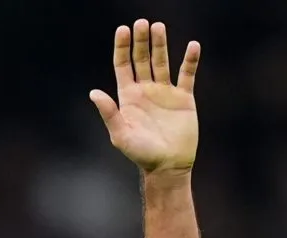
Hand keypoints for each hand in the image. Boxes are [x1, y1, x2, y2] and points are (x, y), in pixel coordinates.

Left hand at [90, 19, 200, 173]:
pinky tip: (192, 46)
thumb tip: (94, 93)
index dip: (122, 47)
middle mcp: (145, 90)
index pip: (123, 65)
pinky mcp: (184, 98)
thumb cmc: (141, 154)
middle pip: (142, 59)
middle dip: (141, 41)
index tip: (123, 29)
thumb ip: (109, 113)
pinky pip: (187, 75)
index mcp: (128, 96)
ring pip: (162, 62)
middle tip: (142, 22)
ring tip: (158, 26)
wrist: (168, 166)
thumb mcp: (121, 134)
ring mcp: (165, 92)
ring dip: (160, 44)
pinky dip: (190, 61)